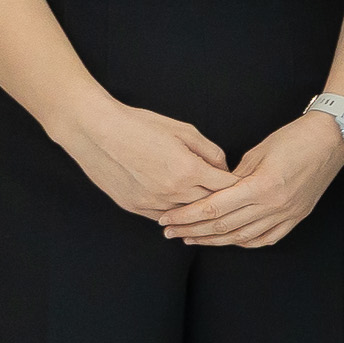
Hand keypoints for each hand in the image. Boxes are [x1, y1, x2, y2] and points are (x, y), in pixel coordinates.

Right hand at [56, 96, 228, 219]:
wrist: (96, 130)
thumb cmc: (140, 125)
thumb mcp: (184, 131)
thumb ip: (210, 152)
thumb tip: (224, 170)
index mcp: (189, 171)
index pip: (227, 188)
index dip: (239, 187)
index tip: (248, 187)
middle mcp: (172, 192)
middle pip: (209, 206)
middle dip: (223, 203)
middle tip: (234, 201)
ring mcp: (151, 202)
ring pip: (186, 216)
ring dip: (198, 212)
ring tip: (210, 208)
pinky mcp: (133, 207)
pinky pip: (162, 217)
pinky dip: (175, 214)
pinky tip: (182, 210)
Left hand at [159, 113, 343, 248]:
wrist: (331, 139)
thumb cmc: (294, 138)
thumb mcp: (257, 152)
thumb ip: (233, 177)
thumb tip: (214, 192)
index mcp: (261, 186)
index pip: (214, 208)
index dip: (187, 216)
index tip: (167, 218)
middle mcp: (273, 205)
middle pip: (223, 226)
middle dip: (192, 231)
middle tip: (169, 232)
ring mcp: (287, 213)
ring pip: (242, 237)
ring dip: (213, 240)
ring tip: (192, 239)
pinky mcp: (296, 216)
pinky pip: (266, 238)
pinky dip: (245, 242)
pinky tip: (230, 241)